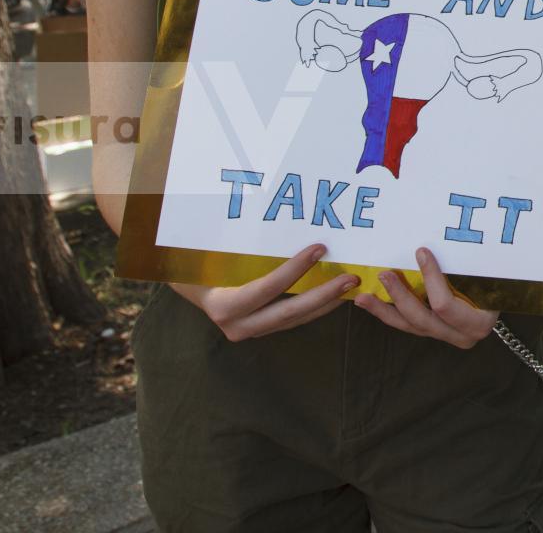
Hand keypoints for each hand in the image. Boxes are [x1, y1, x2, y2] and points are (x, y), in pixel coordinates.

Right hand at [172, 243, 357, 341]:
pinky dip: (318, 306)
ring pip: (297, 319)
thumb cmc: (198, 264)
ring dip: (327, 302)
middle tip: (351, 278)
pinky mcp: (265, 329)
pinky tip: (338, 292)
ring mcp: (253, 330)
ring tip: (352, 284)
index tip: (319, 248)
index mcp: (224, 306)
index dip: (293, 270)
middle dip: (323, 296)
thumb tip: (260, 211)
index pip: (266, 288)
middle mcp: (239, 325)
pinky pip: (296, 319)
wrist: (190, 289)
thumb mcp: (207, 255)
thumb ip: (230, 243)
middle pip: (288, 312)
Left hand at [355, 246, 496, 346]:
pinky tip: (372, 302)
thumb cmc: (497, 281)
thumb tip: (442, 245)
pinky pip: (407, 325)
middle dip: (400, 297)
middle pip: (422, 319)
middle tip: (385, 274)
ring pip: (409, 326)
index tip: (422, 252)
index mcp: (476, 323)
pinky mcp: (432, 332)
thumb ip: (469, 267)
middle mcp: (461, 336)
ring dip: (384, 310)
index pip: (445, 305)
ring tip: (363, 298)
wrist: (501, 297)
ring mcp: (445, 336)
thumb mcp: (488, 275)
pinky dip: (388, 313)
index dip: (431, 279)